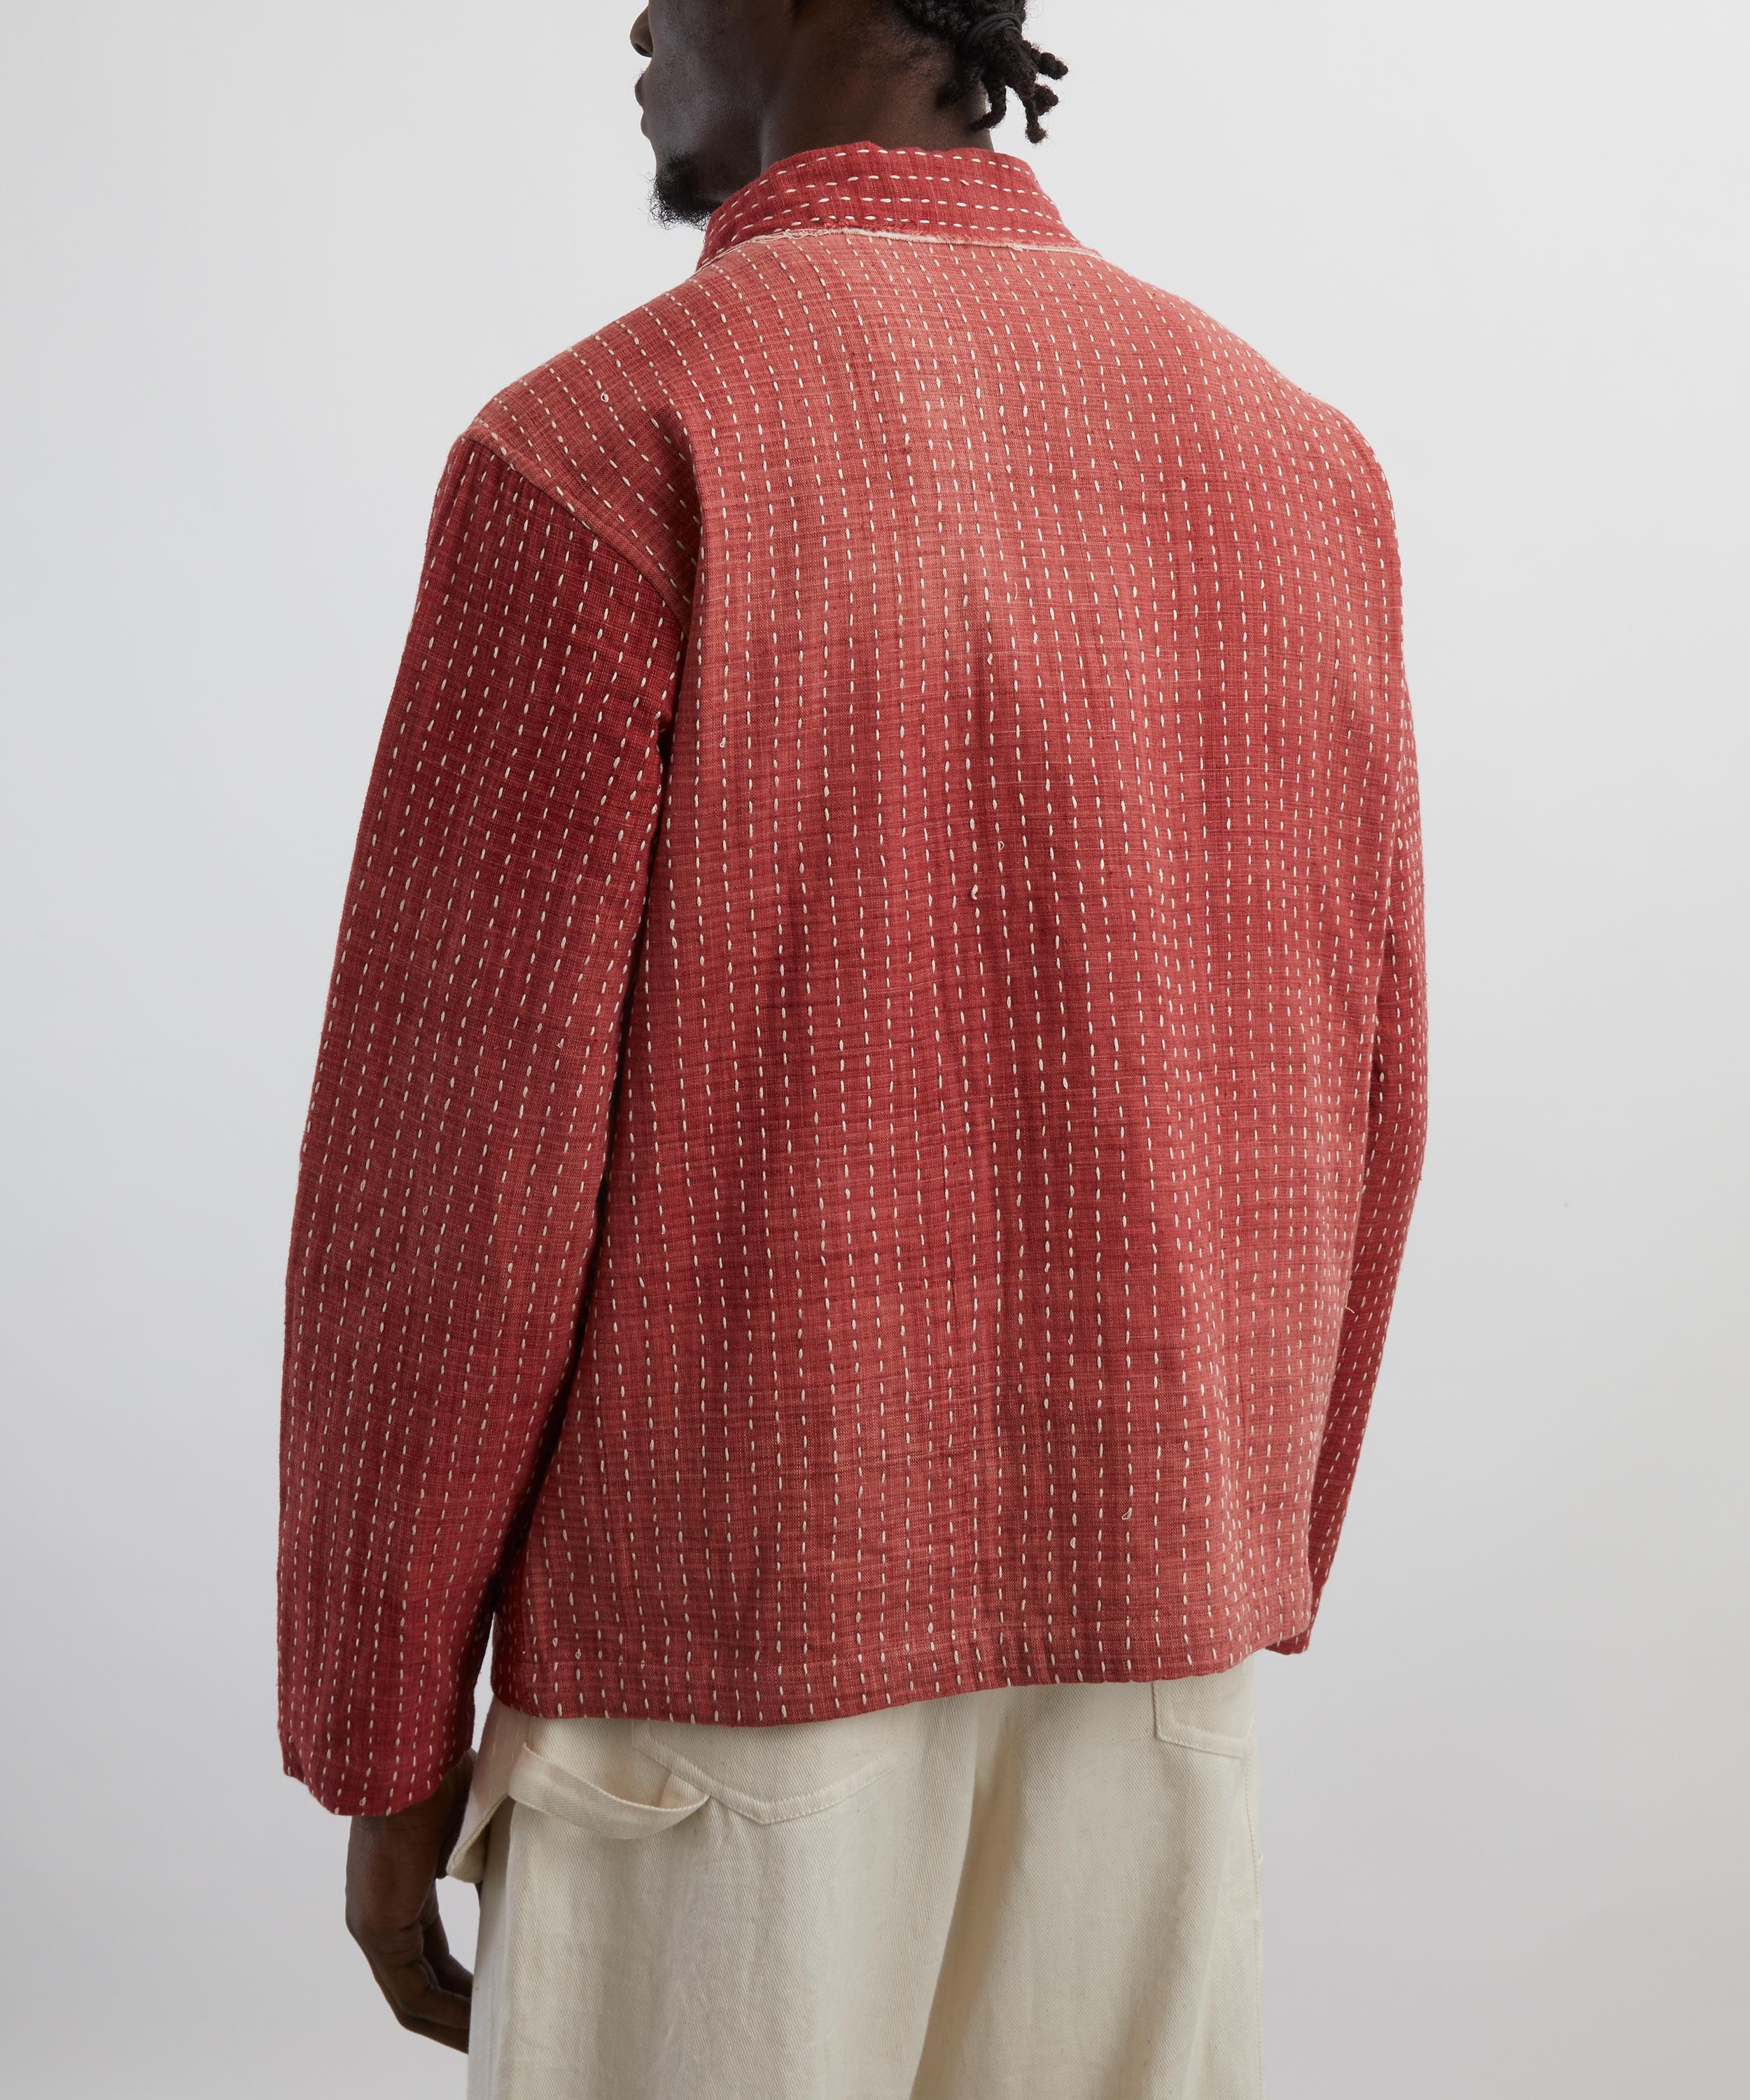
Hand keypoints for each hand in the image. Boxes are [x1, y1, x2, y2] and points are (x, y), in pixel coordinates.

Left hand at [345, 1750, 476, 2051]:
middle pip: (422, 1985)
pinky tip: (478, 2027)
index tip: (498, 2001)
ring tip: (492, 2044)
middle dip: (460, 2014)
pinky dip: (446, 2016)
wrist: (416, 1759)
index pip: (431, 1956)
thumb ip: (491, 1865)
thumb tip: (529, 1886)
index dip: (464, 1985)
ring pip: (414, 1998)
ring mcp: (376, 1925)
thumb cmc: (447, 1774)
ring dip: (453, 2025)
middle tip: (497, 2035)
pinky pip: (411, 1994)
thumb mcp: (479, 1831)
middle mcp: (382, 1915)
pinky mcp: (378, 1931)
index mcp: (402, 1889)